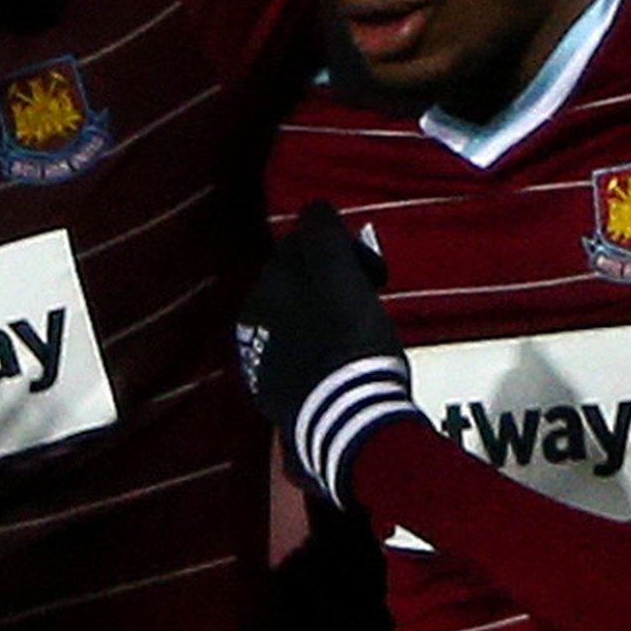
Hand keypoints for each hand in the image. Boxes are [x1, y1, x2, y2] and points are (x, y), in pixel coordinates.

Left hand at [237, 201, 421, 505]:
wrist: (349, 421)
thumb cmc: (347, 341)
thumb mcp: (338, 274)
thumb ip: (321, 234)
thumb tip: (315, 208)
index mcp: (259, 300)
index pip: (300, 254)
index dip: (343, 253)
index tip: (376, 274)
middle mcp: (253, 335)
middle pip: (300, 291)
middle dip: (334, 287)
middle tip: (374, 299)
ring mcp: (267, 373)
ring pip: (305, 327)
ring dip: (333, 321)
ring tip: (366, 335)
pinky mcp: (288, 405)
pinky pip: (310, 365)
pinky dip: (330, 357)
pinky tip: (353, 368)